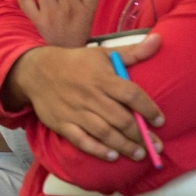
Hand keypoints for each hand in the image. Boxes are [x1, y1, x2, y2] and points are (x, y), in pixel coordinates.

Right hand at [7, 34, 164, 160]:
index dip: (148, 109)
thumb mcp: (102, 53)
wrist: (36, 70)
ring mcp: (74, 111)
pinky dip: (98, 150)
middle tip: (157, 145)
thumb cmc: (75, 63)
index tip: (160, 120)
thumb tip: (159, 40)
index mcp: (101, 77)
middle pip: (120, 119)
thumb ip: (132, 52)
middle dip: (141, 135)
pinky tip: (112, 156)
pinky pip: (81, 140)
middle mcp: (89, 95)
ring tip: (140, 154)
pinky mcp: (62, 123)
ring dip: (125, 146)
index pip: (130, 94)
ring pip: (104, 133)